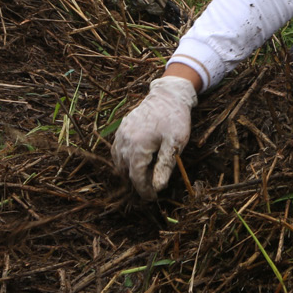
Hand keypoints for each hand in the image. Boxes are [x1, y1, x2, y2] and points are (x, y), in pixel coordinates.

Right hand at [111, 76, 197, 199]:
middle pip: (126, 171)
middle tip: (151, 187)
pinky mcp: (121, 129)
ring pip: (119, 162)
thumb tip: (158, 188)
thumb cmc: (175, 119)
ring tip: (145, 175)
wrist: (167, 95)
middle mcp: (125, 142)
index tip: (152, 197)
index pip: (137, 178)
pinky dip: (123, 159)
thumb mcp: (175, 143)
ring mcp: (121, 135)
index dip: (144, 190)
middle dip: (137, 182)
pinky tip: (135, 161)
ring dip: (130, 171)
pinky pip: (116, 150)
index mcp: (138, 147)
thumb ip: (165, 166)